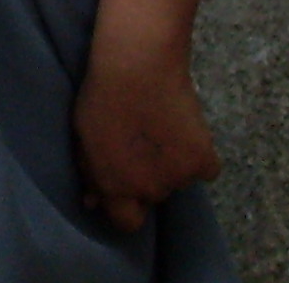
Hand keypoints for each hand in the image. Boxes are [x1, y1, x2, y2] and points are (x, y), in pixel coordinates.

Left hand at [73, 36, 219, 231]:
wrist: (137, 65)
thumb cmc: (102, 95)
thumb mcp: (83, 136)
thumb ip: (91, 172)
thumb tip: (93, 201)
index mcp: (115, 186)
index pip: (126, 222)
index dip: (126, 206)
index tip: (125, 189)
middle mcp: (149, 189)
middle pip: (152, 197)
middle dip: (147, 178)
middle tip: (142, 145)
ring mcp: (179, 177)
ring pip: (178, 181)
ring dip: (172, 165)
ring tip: (161, 129)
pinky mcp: (204, 161)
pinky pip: (205, 169)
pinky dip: (198, 156)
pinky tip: (184, 131)